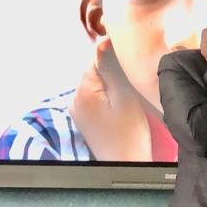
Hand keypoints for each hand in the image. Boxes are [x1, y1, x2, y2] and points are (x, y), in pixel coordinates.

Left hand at [69, 40, 151, 160]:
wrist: (125, 165)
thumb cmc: (130, 134)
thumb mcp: (124, 96)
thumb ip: (110, 68)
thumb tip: (103, 41)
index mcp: (83, 89)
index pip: (95, 58)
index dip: (115, 58)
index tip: (131, 66)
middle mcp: (74, 98)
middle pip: (94, 71)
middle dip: (112, 73)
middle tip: (131, 85)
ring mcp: (78, 110)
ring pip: (96, 85)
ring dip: (110, 86)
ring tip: (127, 98)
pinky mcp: (84, 119)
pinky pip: (95, 98)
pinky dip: (107, 98)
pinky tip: (119, 108)